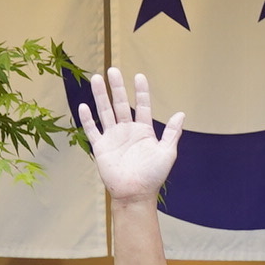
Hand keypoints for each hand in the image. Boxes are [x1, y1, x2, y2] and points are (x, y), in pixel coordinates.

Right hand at [80, 66, 180, 201]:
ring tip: (96, 79)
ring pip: (105, 112)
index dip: (141, 91)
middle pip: (120, 104)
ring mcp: (113, 137)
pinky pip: (92, 130)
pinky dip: (87, 119)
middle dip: (117, 87)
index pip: (142, 106)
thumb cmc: (153, 176)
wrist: (135, 194)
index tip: (139, 76)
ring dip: (100, 96)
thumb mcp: (167, 153)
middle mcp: (127, 130)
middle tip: (113, 70)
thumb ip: (172, 133)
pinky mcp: (101, 147)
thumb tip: (181, 113)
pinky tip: (83, 105)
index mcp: (144, 130)